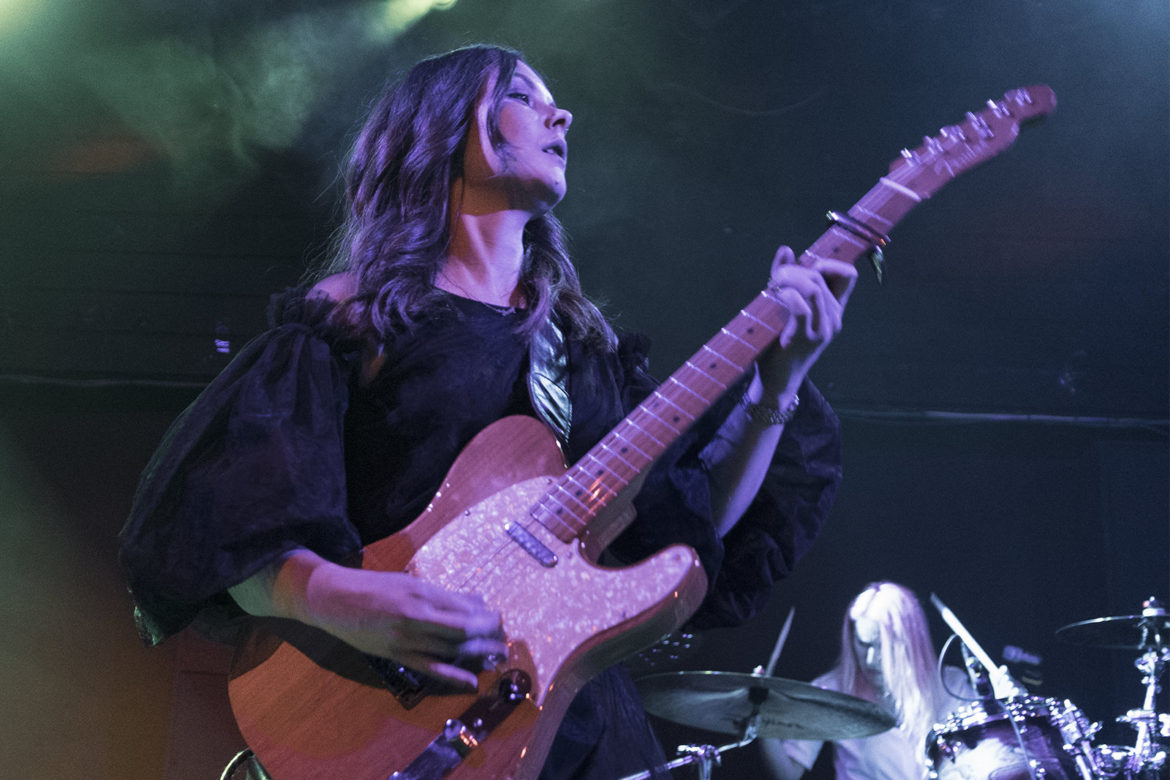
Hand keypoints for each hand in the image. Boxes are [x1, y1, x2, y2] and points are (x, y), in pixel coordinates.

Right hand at [305, 564, 506, 689]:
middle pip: (463, 629)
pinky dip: (452, 675)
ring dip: (478, 654)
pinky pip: (429, 667)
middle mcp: (416, 615)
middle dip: (489, 635)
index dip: (486, 616)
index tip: (499, 619)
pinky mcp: (396, 655)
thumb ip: (442, 594)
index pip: (464, 607)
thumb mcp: (409, 582)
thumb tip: (475, 600)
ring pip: (450, 649)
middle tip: (504, 640)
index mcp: (421, 593)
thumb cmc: (373, 586)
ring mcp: (405, 638)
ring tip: (497, 657)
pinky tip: (471, 681)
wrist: (332, 599)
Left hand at [756, 245, 856, 394]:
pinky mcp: (805, 339)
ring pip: (814, 288)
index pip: (848, 275)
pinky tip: (775, 297)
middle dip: (797, 269)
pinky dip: (787, 296)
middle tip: (775, 277)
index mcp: (833, 310)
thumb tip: (786, 249)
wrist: (775, 380)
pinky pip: (800, 307)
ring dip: (790, 278)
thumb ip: (786, 279)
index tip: (804, 267)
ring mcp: (822, 329)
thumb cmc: (778, 343)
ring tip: (773, 284)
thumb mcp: (783, 307)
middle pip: (823, 277)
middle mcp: (833, 318)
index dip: (828, 262)